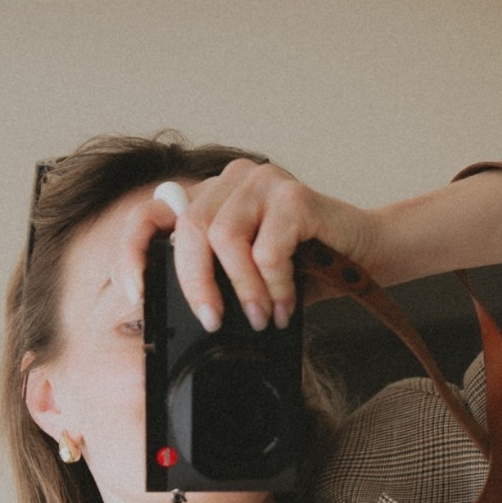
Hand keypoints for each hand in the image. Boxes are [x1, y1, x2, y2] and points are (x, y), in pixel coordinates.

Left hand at [114, 161, 381, 334]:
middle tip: (214, 322)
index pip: (153, 212)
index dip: (134, 250)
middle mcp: (232, 180)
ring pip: (225, 236)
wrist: (367, 252)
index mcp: (213, 197)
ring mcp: (262, 181)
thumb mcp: (251, 278)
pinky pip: (267, 248)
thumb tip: (189, 319)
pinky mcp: (294, 194)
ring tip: (262, 318)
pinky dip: (275, 285)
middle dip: (197, 285)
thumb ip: (219, 281)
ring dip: (242, 289)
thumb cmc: (309, 268)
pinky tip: (287, 303)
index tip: (135, 293)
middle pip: (190, 229)